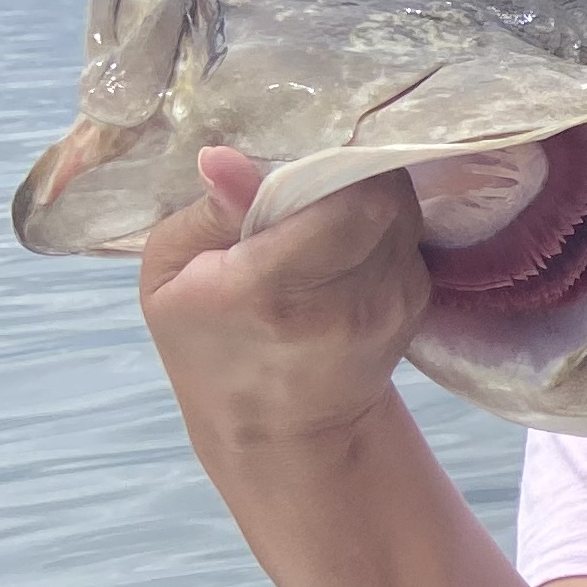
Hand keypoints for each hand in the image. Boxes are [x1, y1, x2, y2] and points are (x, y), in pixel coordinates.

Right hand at [139, 146, 430, 454]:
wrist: (281, 430)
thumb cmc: (209, 345)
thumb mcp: (170, 278)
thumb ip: (208, 214)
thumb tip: (226, 157)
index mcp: (273, 290)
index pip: (343, 204)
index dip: (332, 165)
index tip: (303, 156)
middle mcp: (347, 302)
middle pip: (384, 200)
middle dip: (352, 172)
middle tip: (313, 174)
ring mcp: (392, 307)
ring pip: (403, 212)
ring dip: (369, 196)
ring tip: (322, 210)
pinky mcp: (417, 305)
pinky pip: (409, 237)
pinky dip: (382, 225)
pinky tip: (344, 241)